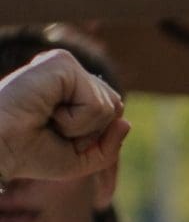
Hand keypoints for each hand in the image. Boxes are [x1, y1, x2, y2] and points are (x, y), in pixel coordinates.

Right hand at [0, 51, 127, 184]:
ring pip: (109, 106)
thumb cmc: (30, 153)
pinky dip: (77, 121)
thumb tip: (126, 122)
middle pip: (115, 108)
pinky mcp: (61, 63)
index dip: (95, 138)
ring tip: (47, 120)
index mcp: (71, 89)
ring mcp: (65, 65)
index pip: (112, 113)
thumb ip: (110, 146)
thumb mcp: (81, 159)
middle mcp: (69, 73)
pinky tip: (48, 112)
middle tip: (52, 130)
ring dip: (81, 128)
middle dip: (90, 133)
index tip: (59, 139)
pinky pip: (97, 104)